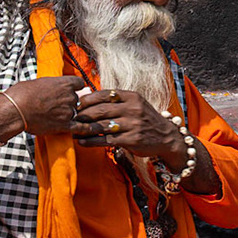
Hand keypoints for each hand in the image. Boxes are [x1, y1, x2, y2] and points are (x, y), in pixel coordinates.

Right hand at [0, 76, 87, 136]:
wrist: (17, 109)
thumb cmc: (23, 93)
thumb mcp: (39, 82)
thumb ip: (52, 85)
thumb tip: (53, 88)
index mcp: (64, 83)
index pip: (79, 83)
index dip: (76, 86)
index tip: (73, 89)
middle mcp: (70, 96)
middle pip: (77, 99)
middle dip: (69, 102)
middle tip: (56, 105)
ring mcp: (68, 111)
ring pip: (76, 112)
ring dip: (70, 114)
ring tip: (57, 116)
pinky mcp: (65, 125)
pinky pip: (81, 127)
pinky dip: (89, 128)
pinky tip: (94, 129)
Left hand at [69, 87, 186, 162]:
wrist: (166, 137)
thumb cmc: (144, 119)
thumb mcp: (135, 104)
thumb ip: (116, 101)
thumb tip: (87, 98)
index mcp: (132, 96)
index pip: (104, 94)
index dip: (88, 99)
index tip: (76, 104)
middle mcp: (133, 109)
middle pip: (101, 110)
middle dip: (83, 115)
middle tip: (70, 118)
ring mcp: (133, 125)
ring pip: (102, 126)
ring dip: (84, 129)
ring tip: (72, 131)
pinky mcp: (131, 140)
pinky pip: (106, 140)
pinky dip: (91, 141)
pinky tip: (81, 142)